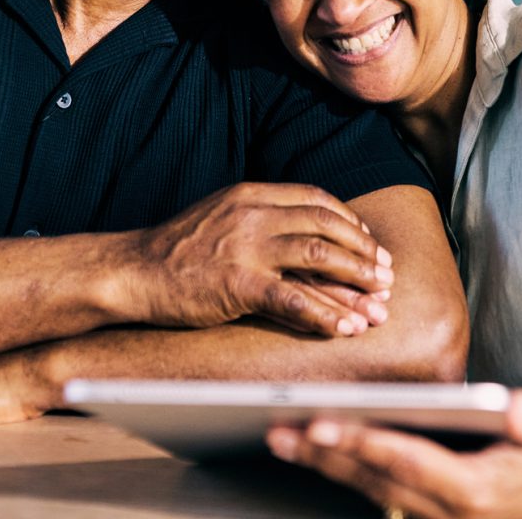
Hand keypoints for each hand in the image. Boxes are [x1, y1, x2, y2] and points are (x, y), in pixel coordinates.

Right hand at [122, 182, 393, 336]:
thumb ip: (260, 217)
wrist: (134, 269)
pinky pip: (293, 298)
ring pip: (319, 256)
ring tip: (379, 302)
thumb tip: (306, 236)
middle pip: (326, 225)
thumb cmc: (178, 248)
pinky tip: (344, 328)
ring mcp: (246, 247)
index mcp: (251, 193)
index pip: (315, 199)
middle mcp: (253, 213)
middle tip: (386, 274)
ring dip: (355, 280)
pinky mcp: (237, 283)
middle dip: (363, 251)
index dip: (348, 221)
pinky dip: (325, 314)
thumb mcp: (222, 215)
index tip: (367, 242)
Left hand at [267, 390, 521, 518]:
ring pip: (372, 490)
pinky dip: (348, 471)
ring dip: (326, 464)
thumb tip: (517, 407)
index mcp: (479, 492)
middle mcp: (453, 513)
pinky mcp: (435, 513)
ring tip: (282, 437)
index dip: (363, 443)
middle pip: (376, 480)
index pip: (408, 462)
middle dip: (325, 455)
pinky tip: (318, 451)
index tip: (323, 424)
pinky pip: (382, 494)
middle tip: (278, 430)